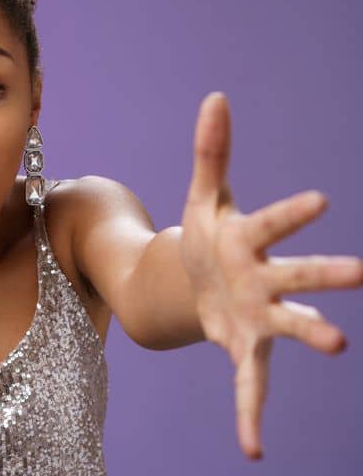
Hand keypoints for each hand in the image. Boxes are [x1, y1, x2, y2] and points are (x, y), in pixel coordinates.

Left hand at [179, 92, 362, 459]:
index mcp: (252, 239)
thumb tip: (215, 97)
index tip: (320, 200)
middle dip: (327, 275)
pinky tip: (252, 449)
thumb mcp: (202, 195)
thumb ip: (211, 151)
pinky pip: (249, 385)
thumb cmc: (208, 235)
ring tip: (338, 345)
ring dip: (312, 332)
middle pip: (299, 275)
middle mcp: (267, 280)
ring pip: (289, 325)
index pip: (272, 223)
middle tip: (362, 274)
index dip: (292, 211)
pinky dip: (250, 416)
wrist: (192, 282)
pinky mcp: (243, 347)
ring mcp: (259, 316)